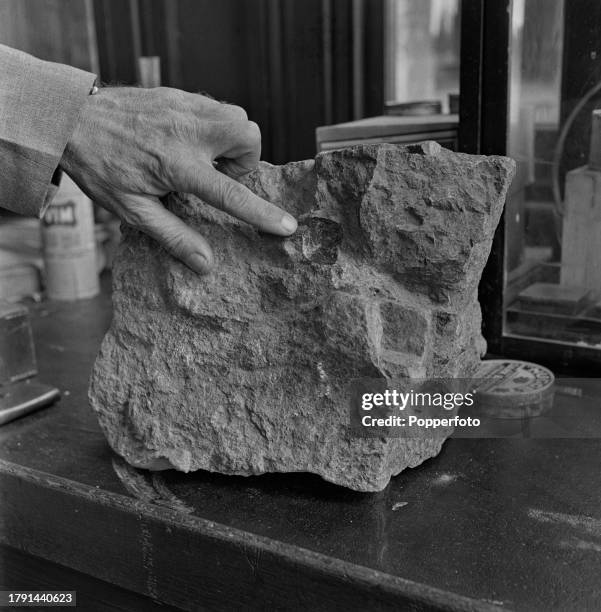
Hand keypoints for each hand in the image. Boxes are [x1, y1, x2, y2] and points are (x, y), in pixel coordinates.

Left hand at [60, 86, 296, 273]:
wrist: (70, 119)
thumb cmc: (100, 167)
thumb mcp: (132, 211)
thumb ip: (173, 236)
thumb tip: (205, 265)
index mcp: (176, 166)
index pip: (230, 194)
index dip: (263, 214)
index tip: (289, 226)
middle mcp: (187, 132)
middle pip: (247, 136)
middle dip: (245, 160)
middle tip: (217, 174)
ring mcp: (184, 108)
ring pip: (237, 116)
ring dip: (232, 142)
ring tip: (205, 158)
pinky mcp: (179, 95)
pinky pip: (217, 107)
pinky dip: (215, 127)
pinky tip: (189, 141)